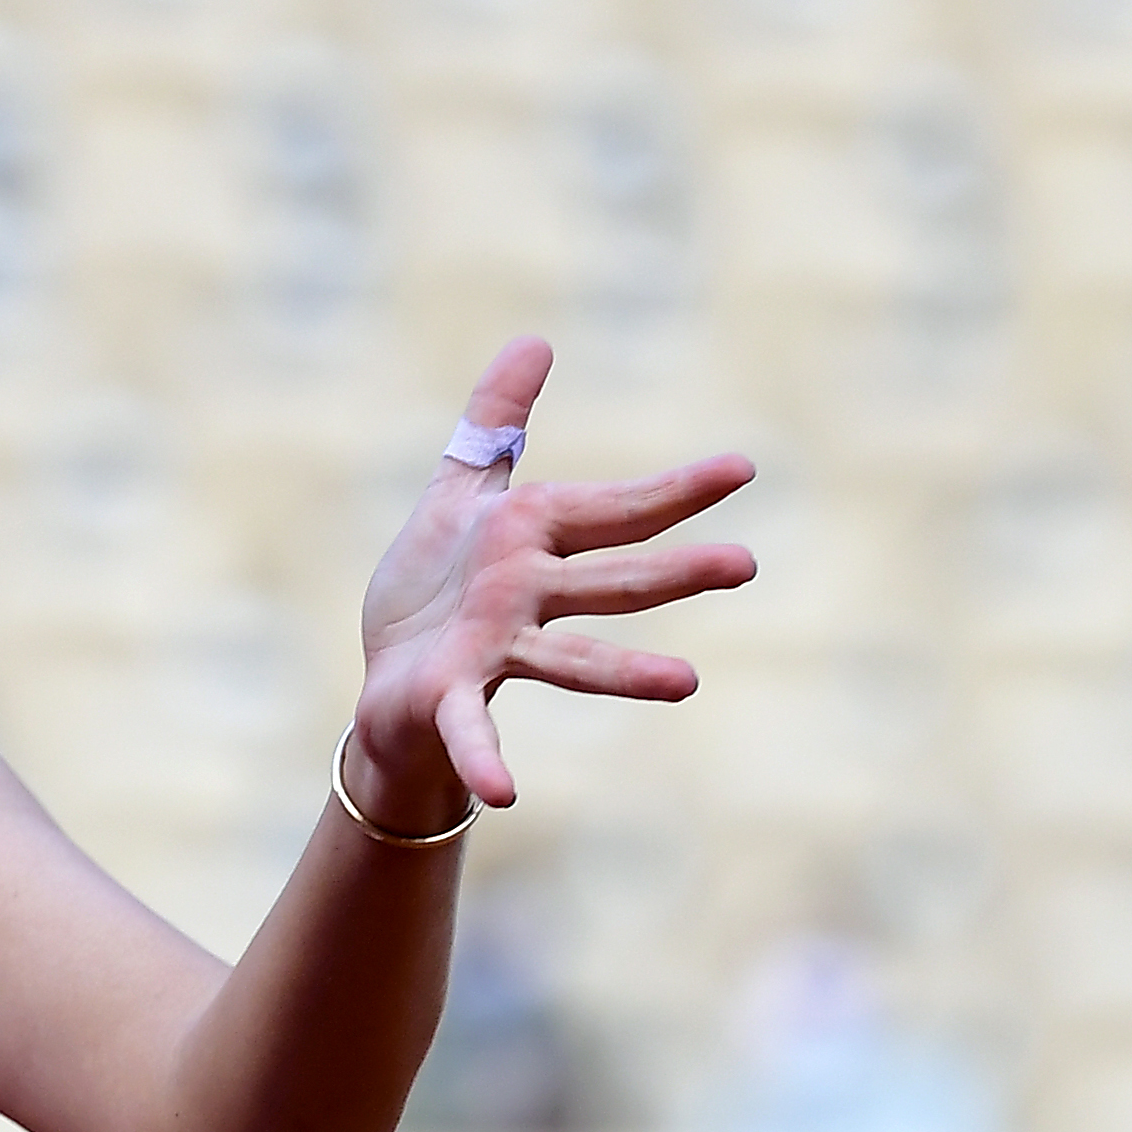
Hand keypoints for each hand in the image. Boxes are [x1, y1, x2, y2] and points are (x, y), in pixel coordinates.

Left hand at [346, 338, 754, 826]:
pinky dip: (486, 758)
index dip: (677, 489)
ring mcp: (494, 651)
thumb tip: (535, 338)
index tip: (742, 466)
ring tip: (687, 682)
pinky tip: (507, 793)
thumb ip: (496, 423)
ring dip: (625, 674)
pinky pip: (472, 728)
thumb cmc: (431, 594)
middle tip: (747, 563)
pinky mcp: (448, 698)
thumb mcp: (461, 493)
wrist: (383, 686)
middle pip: (613, 581)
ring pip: (568, 659)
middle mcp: (525, 598)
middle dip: (677, 571)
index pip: (617, 508)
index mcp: (531, 541)